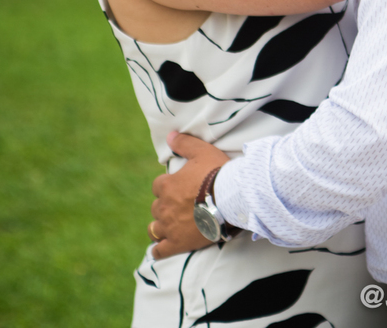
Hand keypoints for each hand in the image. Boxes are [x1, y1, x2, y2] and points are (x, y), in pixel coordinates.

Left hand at [149, 131, 230, 259]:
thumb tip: (169, 135)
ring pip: (155, 228)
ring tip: (171, 226)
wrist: (232, 198)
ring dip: (160, 226)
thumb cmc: (218, 173)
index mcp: (167, 186)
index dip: (168, 186)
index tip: (179, 187)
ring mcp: (169, 227)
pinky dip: (159, 249)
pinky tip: (162, 248)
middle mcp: (164, 207)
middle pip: (157, 207)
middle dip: (166, 206)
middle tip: (181, 206)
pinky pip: (160, 250)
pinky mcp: (177, 243)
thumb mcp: (203, 151)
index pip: (158, 186)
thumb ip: (184, 143)